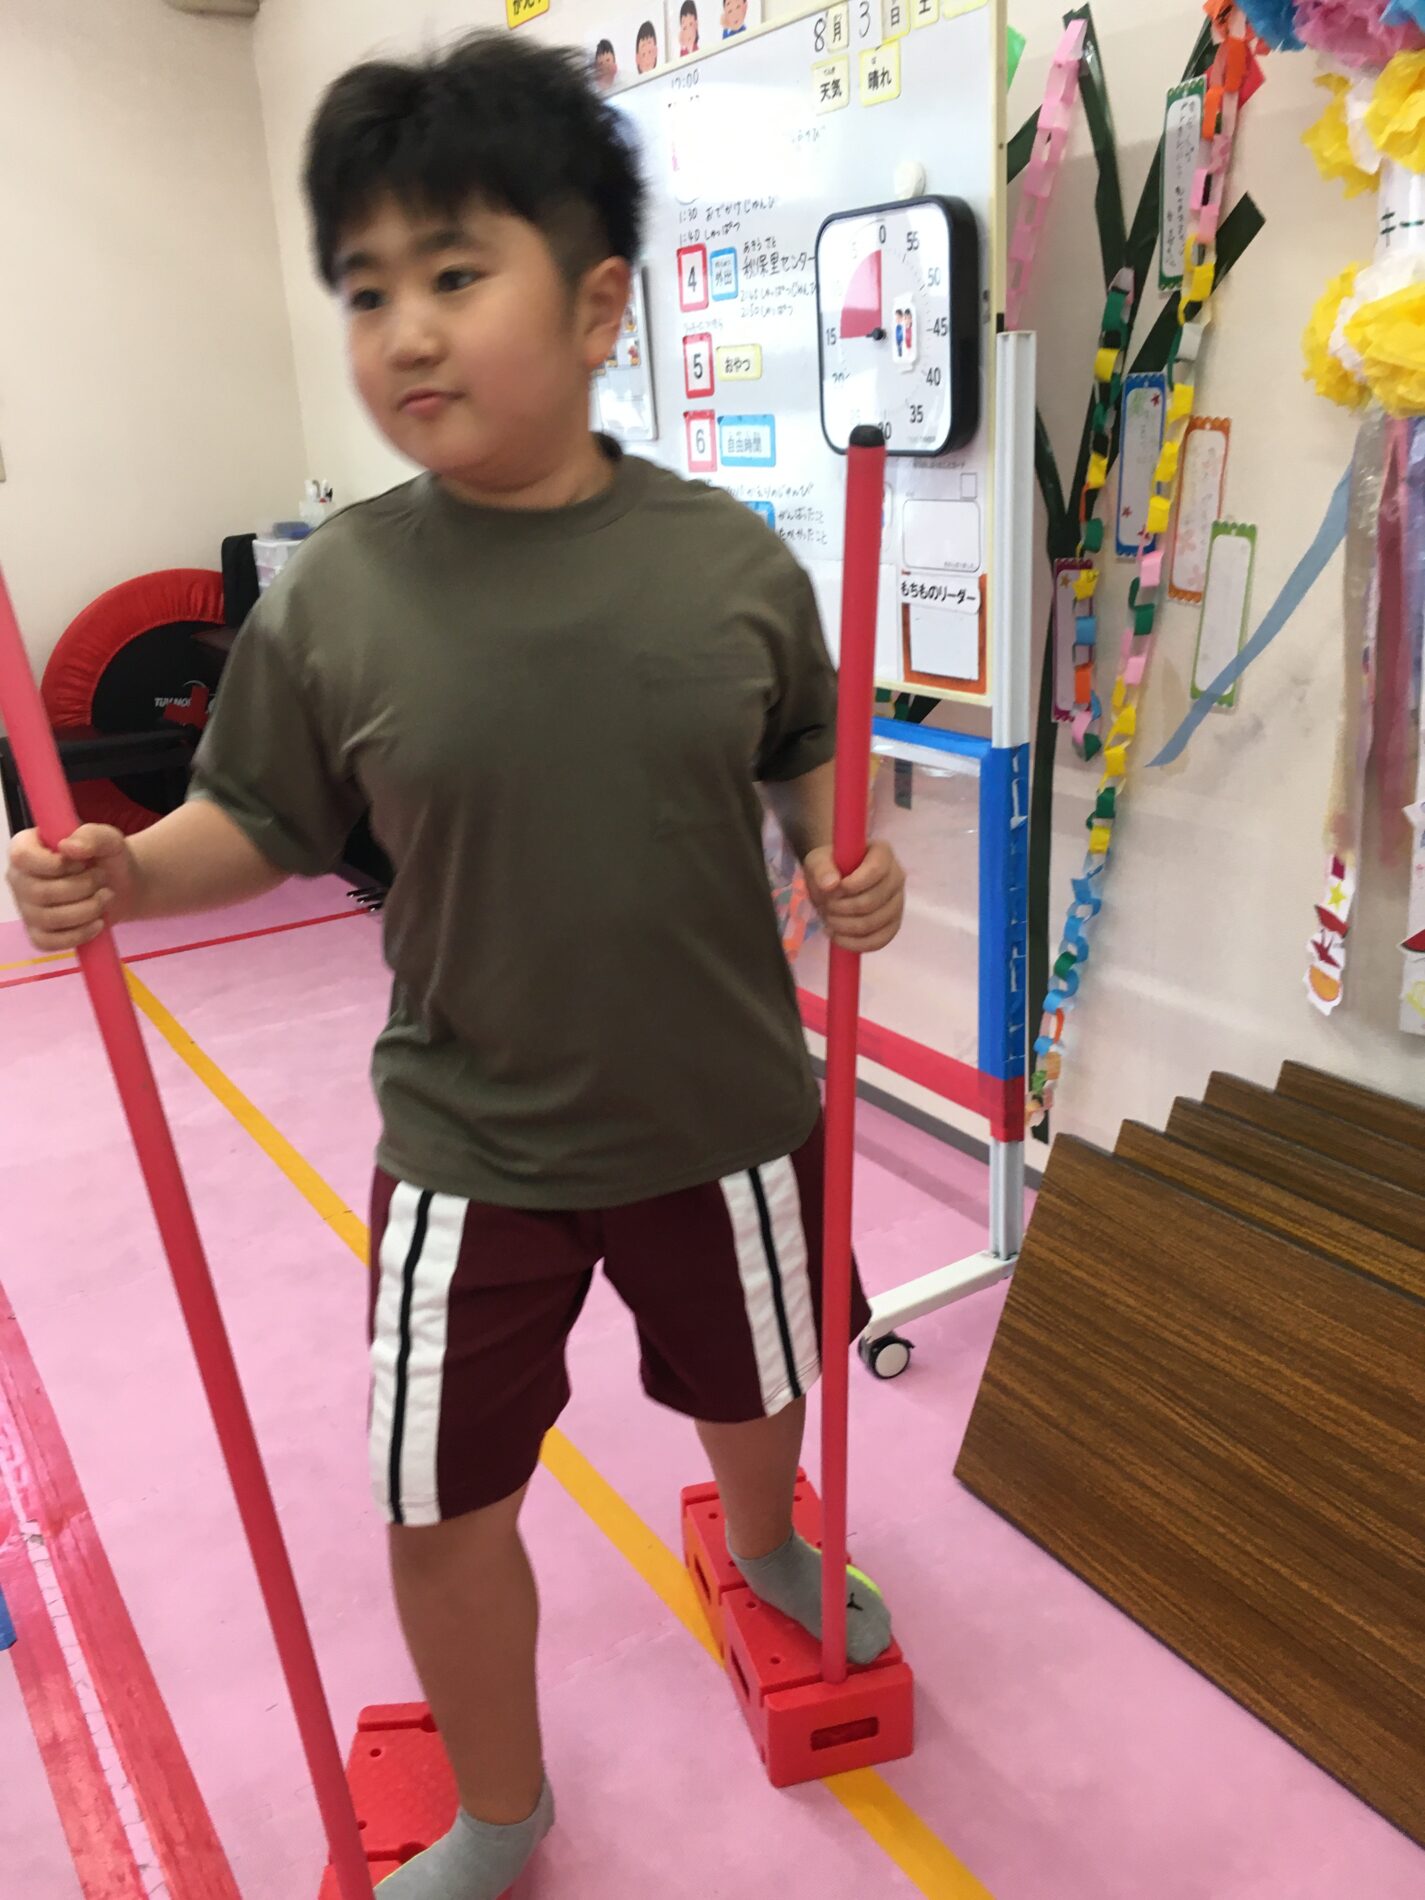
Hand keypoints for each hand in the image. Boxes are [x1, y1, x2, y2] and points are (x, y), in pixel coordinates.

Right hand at [6, 824, 136, 952]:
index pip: (22, 858)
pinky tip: (98, 923)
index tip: (83, 862)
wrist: (122, 885)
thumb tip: (68, 847)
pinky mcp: (38, 933)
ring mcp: (25, 908)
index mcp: (24, 848)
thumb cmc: (106, 857)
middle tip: (103, 879)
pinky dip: (78, 935)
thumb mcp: (107, 839)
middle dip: (82, 888)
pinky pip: (48, 943)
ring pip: (48, 919)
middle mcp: (18, 878)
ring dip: (87, 909)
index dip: (57, 864)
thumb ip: (91, 836)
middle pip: (40, 892)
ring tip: (106, 896)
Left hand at [803, 841, 905, 953]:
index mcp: (882, 853)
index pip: (876, 870)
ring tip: (829, 919)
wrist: (836, 881)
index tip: (834, 889)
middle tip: (826, 906)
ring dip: (845, 926)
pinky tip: (837, 936)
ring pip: (875, 923)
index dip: (854, 883)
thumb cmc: (830, 867)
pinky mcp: (893, 924)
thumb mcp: (818, 861)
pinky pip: (880, 940)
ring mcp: (898, 902)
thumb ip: (821, 868)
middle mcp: (897, 876)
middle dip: (842, 908)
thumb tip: (830, 885)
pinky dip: (855, 943)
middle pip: (873, 901)